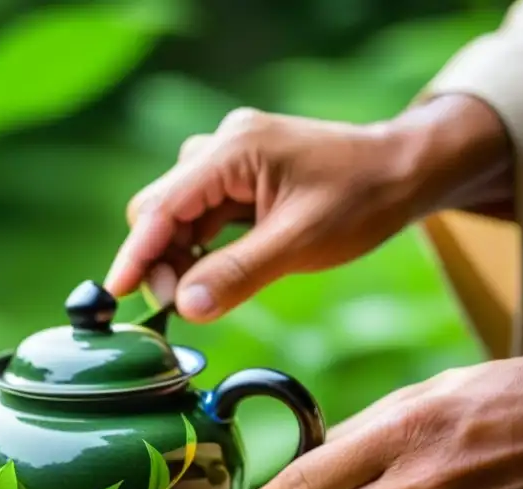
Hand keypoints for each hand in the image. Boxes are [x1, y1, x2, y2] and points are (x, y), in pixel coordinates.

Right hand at [105, 96, 511, 321]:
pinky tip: (215, 273)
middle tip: (179, 305)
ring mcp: (229, 161)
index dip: (137, 252)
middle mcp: (221, 147)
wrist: (404, 171)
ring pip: (179, 217)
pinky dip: (201, 249)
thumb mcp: (301, 242)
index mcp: (233, 150)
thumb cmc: (363, 198)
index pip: (162, 205)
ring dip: (180, 257)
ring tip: (202, 294)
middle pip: (162, 209)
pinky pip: (202, 217)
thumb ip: (238, 273)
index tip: (118, 293)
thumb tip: (186, 307)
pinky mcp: (239, 179)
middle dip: (160, 259)